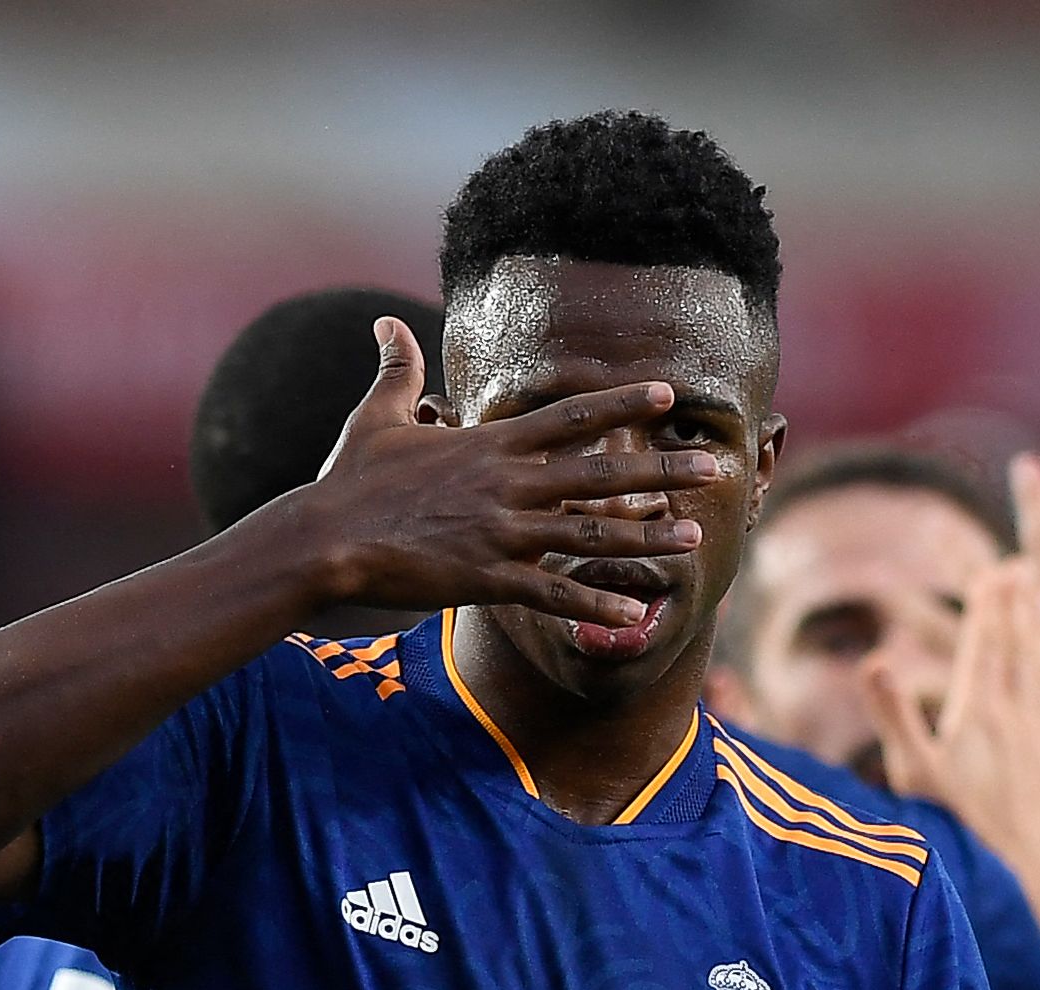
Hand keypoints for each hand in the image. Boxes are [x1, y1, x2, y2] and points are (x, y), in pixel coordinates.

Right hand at [294, 319, 715, 629]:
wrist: (324, 540)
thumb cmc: (350, 481)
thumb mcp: (377, 417)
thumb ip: (398, 371)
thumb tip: (386, 323)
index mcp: (491, 444)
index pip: (571, 415)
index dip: (623, 403)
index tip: (668, 393)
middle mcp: (507, 484)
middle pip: (601, 473)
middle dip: (664, 470)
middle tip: (715, 469)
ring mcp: (501, 534)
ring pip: (589, 534)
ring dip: (647, 538)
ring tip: (695, 539)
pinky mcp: (486, 579)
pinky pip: (551, 596)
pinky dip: (592, 606)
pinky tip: (632, 616)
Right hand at [861, 559, 1039, 881]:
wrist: (1023, 881)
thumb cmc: (956, 832)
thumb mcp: (913, 775)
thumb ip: (894, 715)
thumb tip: (872, 662)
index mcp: (979, 714)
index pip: (984, 647)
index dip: (989, 607)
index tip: (994, 571)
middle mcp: (1017, 719)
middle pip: (1019, 650)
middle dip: (1018, 607)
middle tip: (1022, 569)